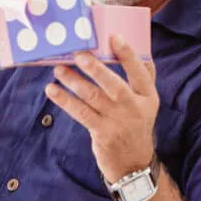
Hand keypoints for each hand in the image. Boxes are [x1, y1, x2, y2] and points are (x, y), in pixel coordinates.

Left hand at [45, 36, 159, 182]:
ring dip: (74, 82)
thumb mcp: (147, 102)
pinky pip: (80, 113)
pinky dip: (65, 100)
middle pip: (114, 85)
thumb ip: (144, 78)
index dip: (127, 54)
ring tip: (59, 69)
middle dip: (96, 69)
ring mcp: (117, 122)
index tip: (114, 37)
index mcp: (147, 96)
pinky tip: (53, 90)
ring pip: (93, 98)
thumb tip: (140, 49)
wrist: (133, 163)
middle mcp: (134, 108)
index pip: (140, 71)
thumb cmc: (136, 123)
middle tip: (79, 54)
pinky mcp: (101, 133)